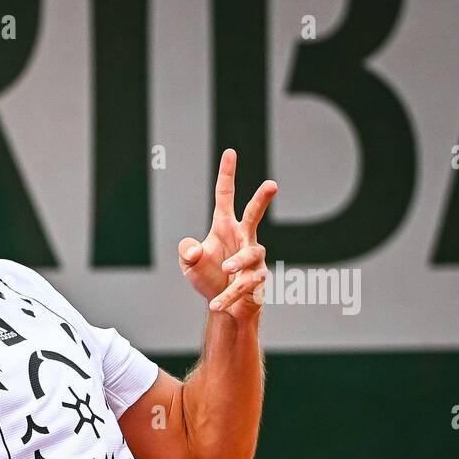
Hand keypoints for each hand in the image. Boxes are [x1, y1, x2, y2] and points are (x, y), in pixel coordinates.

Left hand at [178, 148, 277, 319]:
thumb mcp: (189, 263)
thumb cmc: (207, 277)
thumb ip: (186, 250)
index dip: (227, 175)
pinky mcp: (257, 279)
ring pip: (250, 254)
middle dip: (262, 199)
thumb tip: (194, 249)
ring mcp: (253, 258)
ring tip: (225, 268)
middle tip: (272, 184)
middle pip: (254, 214)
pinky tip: (215, 303)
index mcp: (224, 227)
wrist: (222, 305)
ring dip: (237, 261)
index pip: (225, 197)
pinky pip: (245, 284)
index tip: (230, 153)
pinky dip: (228, 294)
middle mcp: (242, 238)